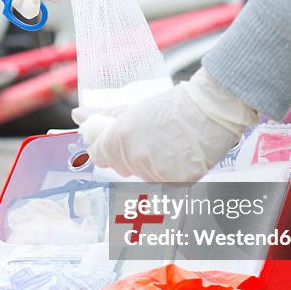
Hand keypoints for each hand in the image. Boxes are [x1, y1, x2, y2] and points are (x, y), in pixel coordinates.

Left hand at [72, 69, 258, 181]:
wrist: (213, 108)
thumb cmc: (174, 104)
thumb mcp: (135, 107)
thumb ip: (104, 115)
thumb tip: (77, 116)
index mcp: (120, 137)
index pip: (99, 156)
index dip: (109, 148)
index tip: (122, 141)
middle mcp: (135, 158)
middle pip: (121, 168)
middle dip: (131, 156)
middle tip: (153, 138)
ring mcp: (156, 173)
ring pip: (142, 178)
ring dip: (152, 167)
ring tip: (170, 145)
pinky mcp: (177, 184)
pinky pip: (163, 186)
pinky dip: (170, 175)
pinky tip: (180, 156)